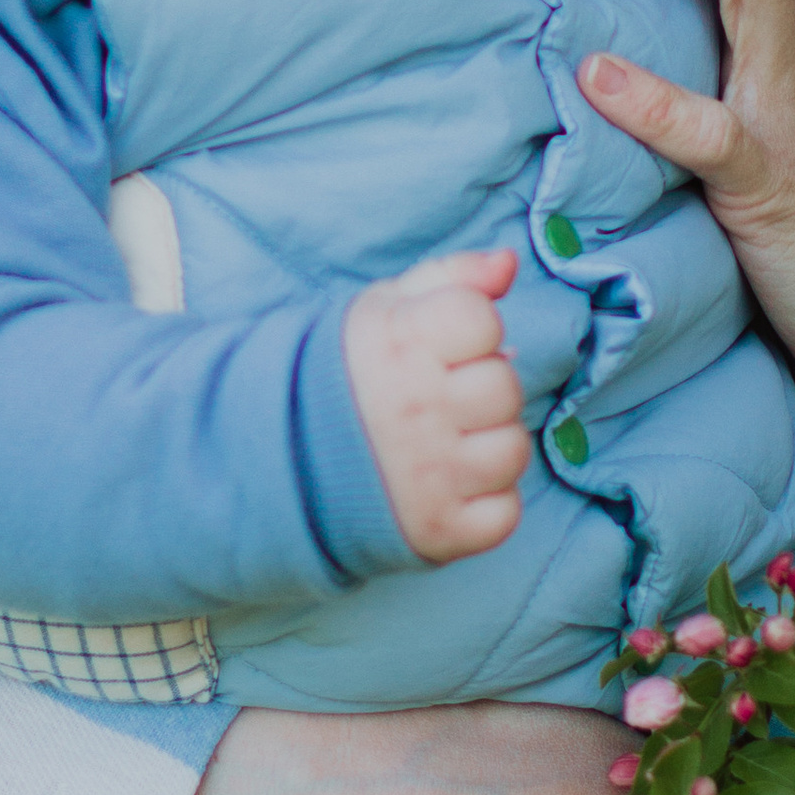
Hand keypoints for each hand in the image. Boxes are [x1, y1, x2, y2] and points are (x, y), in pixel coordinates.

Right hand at [343, 247, 530, 560]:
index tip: (440, 346)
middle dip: (480, 387)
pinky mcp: (437, 531)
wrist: (281, 459)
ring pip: (512, 450)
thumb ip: (452, 276)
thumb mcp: (385, 308)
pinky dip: (486, 501)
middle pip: (504, 386)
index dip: (470, 329)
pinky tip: (451, 484)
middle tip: (440, 398)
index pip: (482, 320)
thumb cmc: (347, 373)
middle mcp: (413, 410)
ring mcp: (427, 476)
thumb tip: (508, 263)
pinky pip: (504, 513)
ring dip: (488, 445)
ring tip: (446, 441)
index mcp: (396, 345)